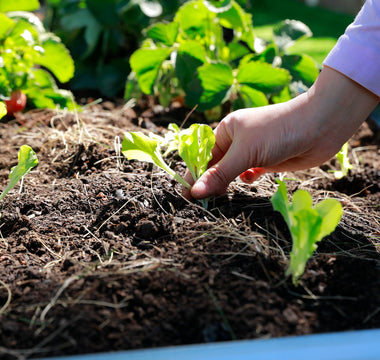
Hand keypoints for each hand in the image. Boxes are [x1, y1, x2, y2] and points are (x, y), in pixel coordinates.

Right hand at [184, 66, 377, 198]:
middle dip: (209, 182)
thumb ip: (220, 174)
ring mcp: (252, 152)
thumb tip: (195, 193)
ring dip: (226, 183)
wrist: (320, 126)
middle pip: (216, 166)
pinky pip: (249, 173)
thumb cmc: (277, 132)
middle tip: (201, 203)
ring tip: (220, 198)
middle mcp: (237, 141)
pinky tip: (249, 181)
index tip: (186, 196)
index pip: (203, 156)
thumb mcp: (245, 153)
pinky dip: (246, 179)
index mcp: (226, 130)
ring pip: (232, 172)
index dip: (193, 175)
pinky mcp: (266, 162)